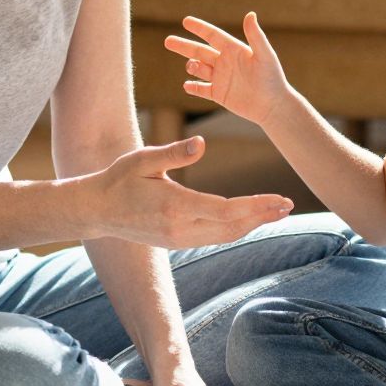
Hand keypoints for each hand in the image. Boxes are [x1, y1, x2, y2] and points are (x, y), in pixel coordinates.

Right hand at [78, 137, 291, 247]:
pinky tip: (249, 219)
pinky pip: (213, 238)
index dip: (256, 205)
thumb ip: (173, 153)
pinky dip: (235, 229)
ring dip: (252, 224)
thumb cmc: (118, 179)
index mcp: (174, 206)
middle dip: (263, 216)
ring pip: (225, 236)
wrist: (96, 211)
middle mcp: (180, 228)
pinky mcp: (177, 241)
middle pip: (232, 227)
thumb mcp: (142, 159)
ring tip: (276, 212)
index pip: (225, 209)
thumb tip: (201, 144)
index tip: (279, 199)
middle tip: (289, 206)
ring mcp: (178, 238)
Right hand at [164, 13, 291, 128]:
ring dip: (192, 67)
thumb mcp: (264, 55)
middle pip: (199, 51)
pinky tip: (186, 85)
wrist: (273, 105)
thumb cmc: (272, 78)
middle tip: (168, 40)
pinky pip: (201, 89)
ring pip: (199, 69)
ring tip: (193, 67)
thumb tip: (250, 14)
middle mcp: (225, 62)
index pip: (213, 36)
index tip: (185, 21)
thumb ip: (256, 36)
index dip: (199, 28)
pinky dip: (193, 87)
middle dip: (184, 46)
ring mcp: (221, 78)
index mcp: (234, 50)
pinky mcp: (219, 94)